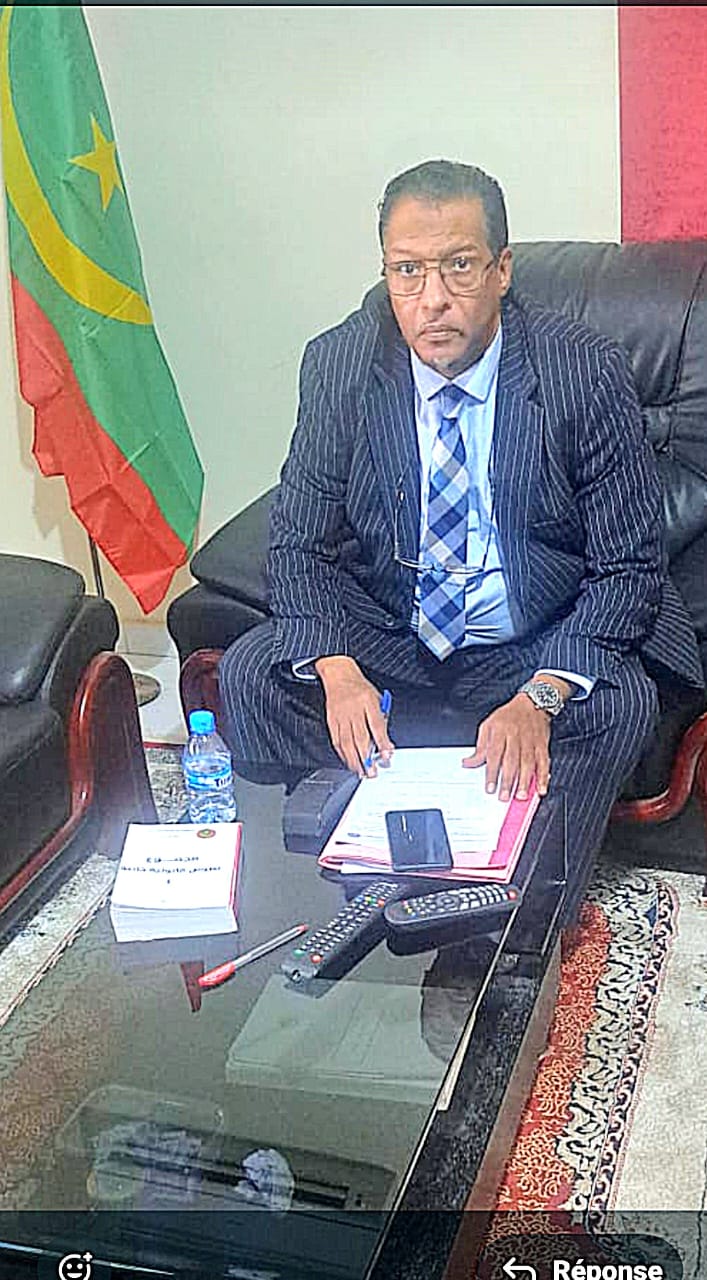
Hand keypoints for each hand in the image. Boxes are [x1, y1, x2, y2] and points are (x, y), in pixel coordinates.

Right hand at [314, 655, 393, 776]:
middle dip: (367, 758)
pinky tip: (348, 761)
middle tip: (372, 772)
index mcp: (368, 701)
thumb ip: (381, 718)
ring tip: (360, 771)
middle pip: (360, 737)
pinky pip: (337, 740)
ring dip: (354, 760)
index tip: (386, 755)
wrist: (338, 674)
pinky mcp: (331, 720)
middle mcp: (354, 710)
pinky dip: (342, 753)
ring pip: (347, 742)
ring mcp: (341, 716)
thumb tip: (384, 742)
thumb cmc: (359, 687)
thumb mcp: (377, 697)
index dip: (382, 743)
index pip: (377, 726)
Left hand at [462, 693, 550, 799]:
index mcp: (500, 731)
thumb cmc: (509, 716)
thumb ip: (480, 747)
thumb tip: (468, 762)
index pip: (494, 755)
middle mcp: (515, 736)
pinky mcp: (542, 745)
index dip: (492, 772)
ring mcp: (530, 741)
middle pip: (512, 761)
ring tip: (521, 796)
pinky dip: (543, 776)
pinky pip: (543, 762)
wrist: (533, 703)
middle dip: (508, 781)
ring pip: (528, 763)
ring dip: (525, 781)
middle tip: (504, 797)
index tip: (490, 787)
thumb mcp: (488, 726)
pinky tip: (541, 788)